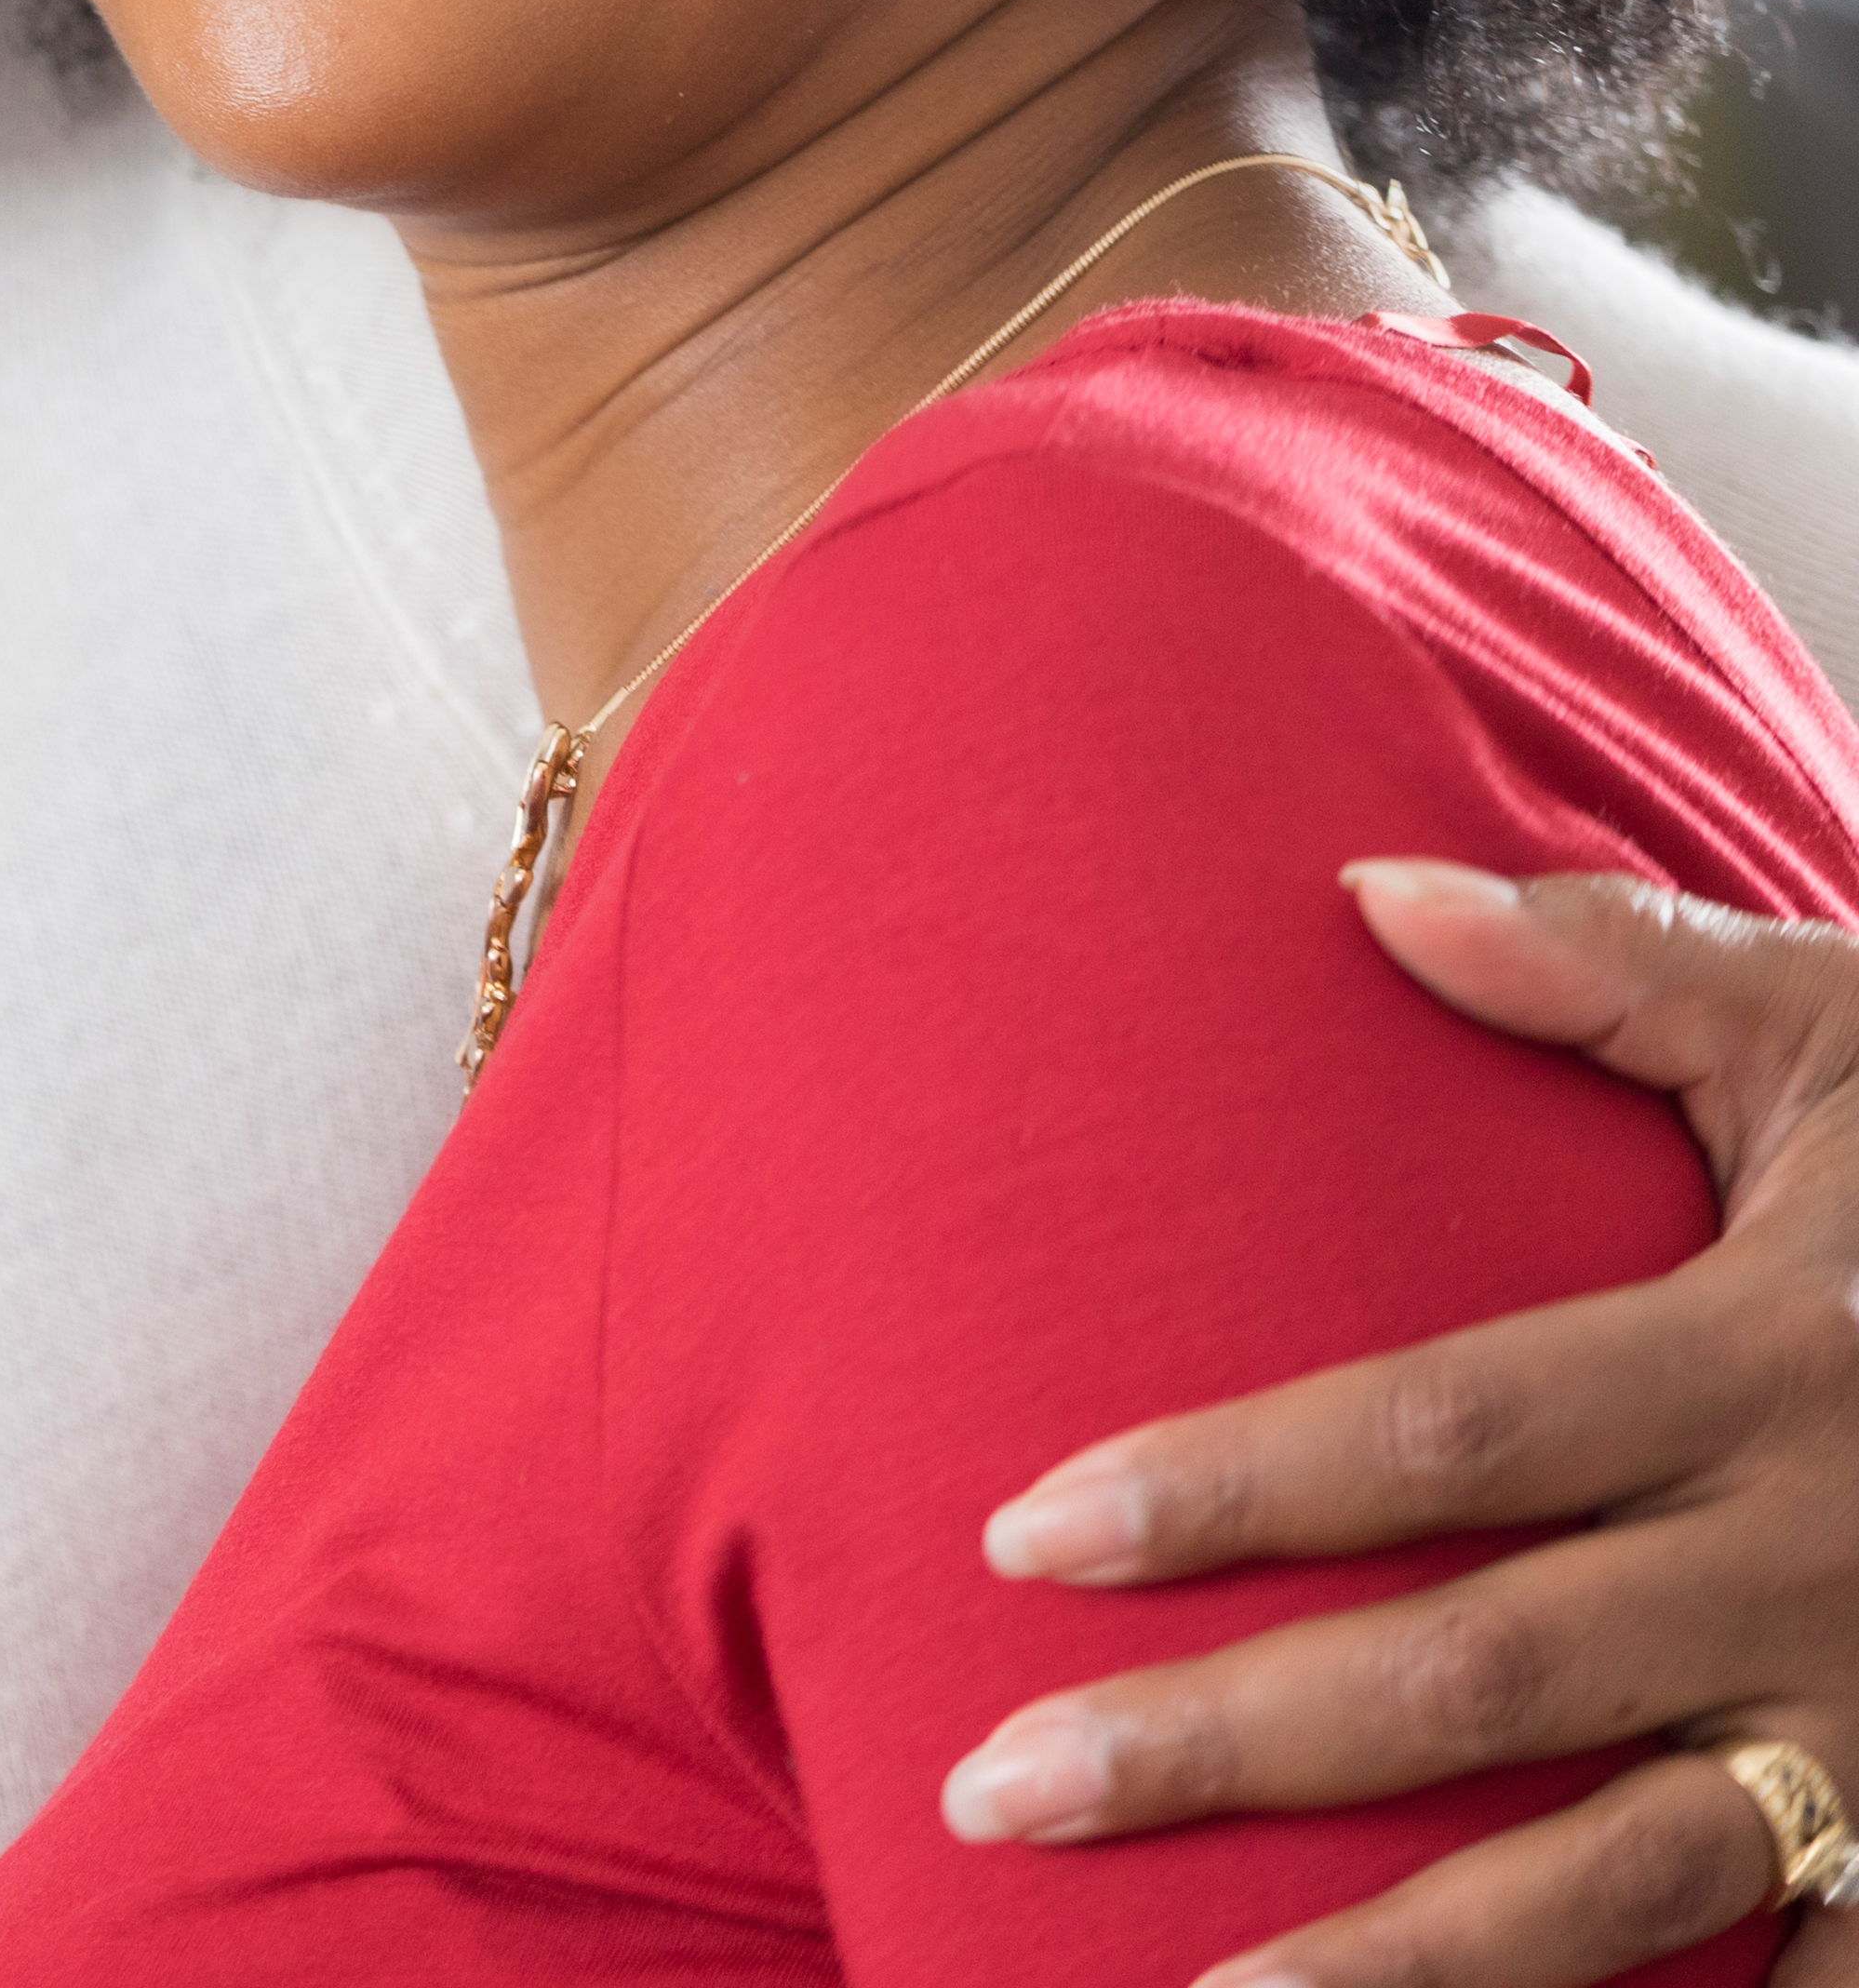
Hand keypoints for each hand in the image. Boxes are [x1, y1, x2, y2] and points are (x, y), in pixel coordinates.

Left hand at [932, 862, 1858, 1987]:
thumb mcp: (1851, 1044)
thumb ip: (1617, 967)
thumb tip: (1367, 888)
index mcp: (1761, 1365)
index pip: (1447, 1433)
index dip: (1233, 1488)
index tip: (1023, 1535)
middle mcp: (1817, 1567)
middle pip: (1479, 1680)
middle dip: (1230, 1750)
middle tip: (995, 1791)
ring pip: (1622, 1889)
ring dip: (1405, 1971)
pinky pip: (1817, 1982)